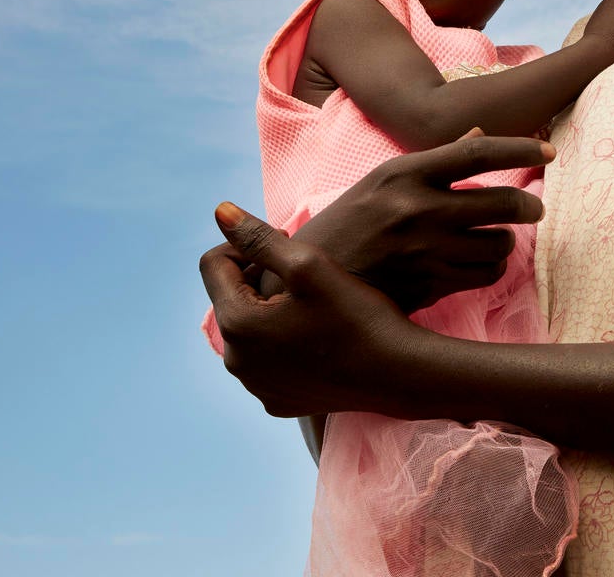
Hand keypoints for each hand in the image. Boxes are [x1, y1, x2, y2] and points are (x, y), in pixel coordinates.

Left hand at [200, 202, 410, 416]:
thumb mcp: (309, 265)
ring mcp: (256, 386)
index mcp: (237, 324)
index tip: (286, 243)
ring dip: (270, 311)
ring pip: (249, 332)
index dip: (246, 244)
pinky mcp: (277, 403)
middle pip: (230, 299)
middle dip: (258, 278)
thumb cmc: (357, 314)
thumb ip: (258, 237)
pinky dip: (283, 344)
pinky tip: (317, 337)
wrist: (399, 373)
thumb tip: (220, 211)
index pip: (214, 265)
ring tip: (314, 305)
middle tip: (305, 274)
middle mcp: (237, 362)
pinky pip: (267, 363)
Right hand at [290, 131, 552, 312]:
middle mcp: (416, 208)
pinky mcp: (427, 287)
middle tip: (534, 208)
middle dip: (528, 206)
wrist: (302, 283)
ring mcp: (423, 251)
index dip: (521, 148)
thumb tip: (479, 134)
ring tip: (495, 239)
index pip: (477, 152)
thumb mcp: (381, 182)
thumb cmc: (348, 224)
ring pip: (500, 244)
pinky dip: (490, 269)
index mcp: (403, 172)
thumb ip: (433, 160)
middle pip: (503, 201)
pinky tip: (478, 264)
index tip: (549, 150)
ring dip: (505, 242)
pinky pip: (485, 275)